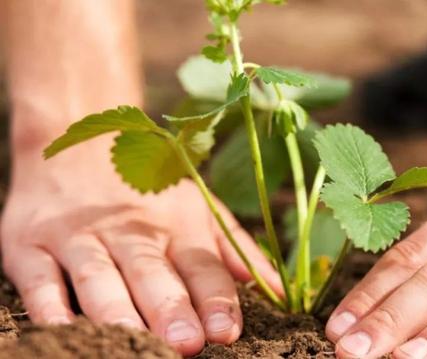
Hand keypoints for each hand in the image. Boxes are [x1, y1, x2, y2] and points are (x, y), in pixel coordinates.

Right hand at [0, 137, 281, 355]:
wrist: (76, 140)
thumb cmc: (148, 189)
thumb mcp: (198, 206)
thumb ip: (233, 247)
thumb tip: (273, 287)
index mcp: (176, 225)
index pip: (201, 265)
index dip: (216, 299)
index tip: (229, 332)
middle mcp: (129, 230)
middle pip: (152, 272)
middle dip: (171, 309)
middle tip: (189, 345)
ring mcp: (78, 236)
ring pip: (98, 277)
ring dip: (118, 313)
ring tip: (138, 344)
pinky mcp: (30, 244)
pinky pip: (40, 279)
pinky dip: (49, 306)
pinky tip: (64, 331)